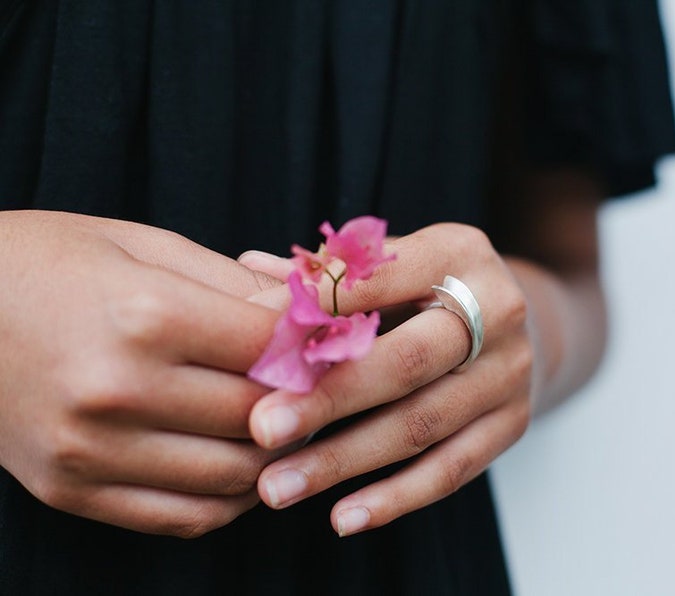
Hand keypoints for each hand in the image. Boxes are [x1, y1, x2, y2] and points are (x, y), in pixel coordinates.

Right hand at [0, 210, 288, 536]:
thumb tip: (307, 316)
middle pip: (260, 414)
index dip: (311, 341)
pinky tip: (238, 461)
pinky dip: (231, 497)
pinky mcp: (73, 491)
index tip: (321, 335)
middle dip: (302, 397)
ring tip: (279, 418)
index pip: (271, 346)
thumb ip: (234, 284)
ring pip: (235, 476)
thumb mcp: (145, 246)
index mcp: (144, 316)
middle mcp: (117, 391)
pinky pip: (186, 517)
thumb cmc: (48, 261)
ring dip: (276, 452)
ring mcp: (90, 452)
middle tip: (311, 379)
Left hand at [241, 223, 532, 535]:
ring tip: (276, 487)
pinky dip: (395, 498)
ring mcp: (510, 371)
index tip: (258, 346)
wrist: (508, 320)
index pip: (381, 279)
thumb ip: (328, 275)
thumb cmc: (425, 290)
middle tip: (261, 429)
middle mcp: (497, 309)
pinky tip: (342, 517)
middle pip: (407, 360)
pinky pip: (452, 470)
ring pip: (421, 424)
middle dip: (329, 398)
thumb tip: (249, 268)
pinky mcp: (513, 423)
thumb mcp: (391, 267)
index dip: (317, 310)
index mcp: (457, 252)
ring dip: (344, 461)